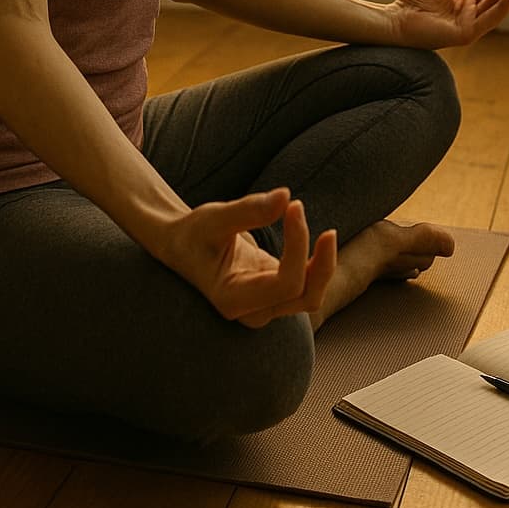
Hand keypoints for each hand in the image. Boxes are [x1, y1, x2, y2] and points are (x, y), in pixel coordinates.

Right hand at [158, 187, 337, 328]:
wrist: (182, 246)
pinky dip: (316, 263)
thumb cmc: (193, 234)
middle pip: (305, 297)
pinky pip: (306, 285)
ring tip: (326, 233)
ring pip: (311, 295)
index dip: (298, 245)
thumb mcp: (214, 218)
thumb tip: (286, 196)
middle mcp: (252, 311)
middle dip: (321, 261)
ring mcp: (265, 306)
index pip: (285, 284)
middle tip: (313, 219)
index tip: (293, 205)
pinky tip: (317, 239)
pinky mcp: (275, 293)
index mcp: (233, 300)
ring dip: (323, 265)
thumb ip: (249, 210)